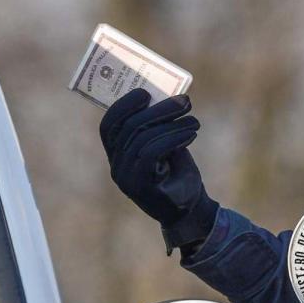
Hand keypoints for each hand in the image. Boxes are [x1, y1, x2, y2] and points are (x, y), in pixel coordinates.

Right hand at [98, 89, 216, 249]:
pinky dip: (173, 138)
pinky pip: (152, 152)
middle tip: (185, 101)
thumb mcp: (165, 145)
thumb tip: (165, 96)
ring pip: (143, 138)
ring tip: (194, 120)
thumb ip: (157, 126)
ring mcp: (125, 178)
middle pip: (130, 126)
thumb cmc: (177, 174)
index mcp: (117, 155)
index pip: (109, 125)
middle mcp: (116, 166)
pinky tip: (191, 134)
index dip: (124, 105)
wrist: (190, 210)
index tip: (146, 92)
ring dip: (173, 123)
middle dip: (159, 109)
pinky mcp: (140, 186)